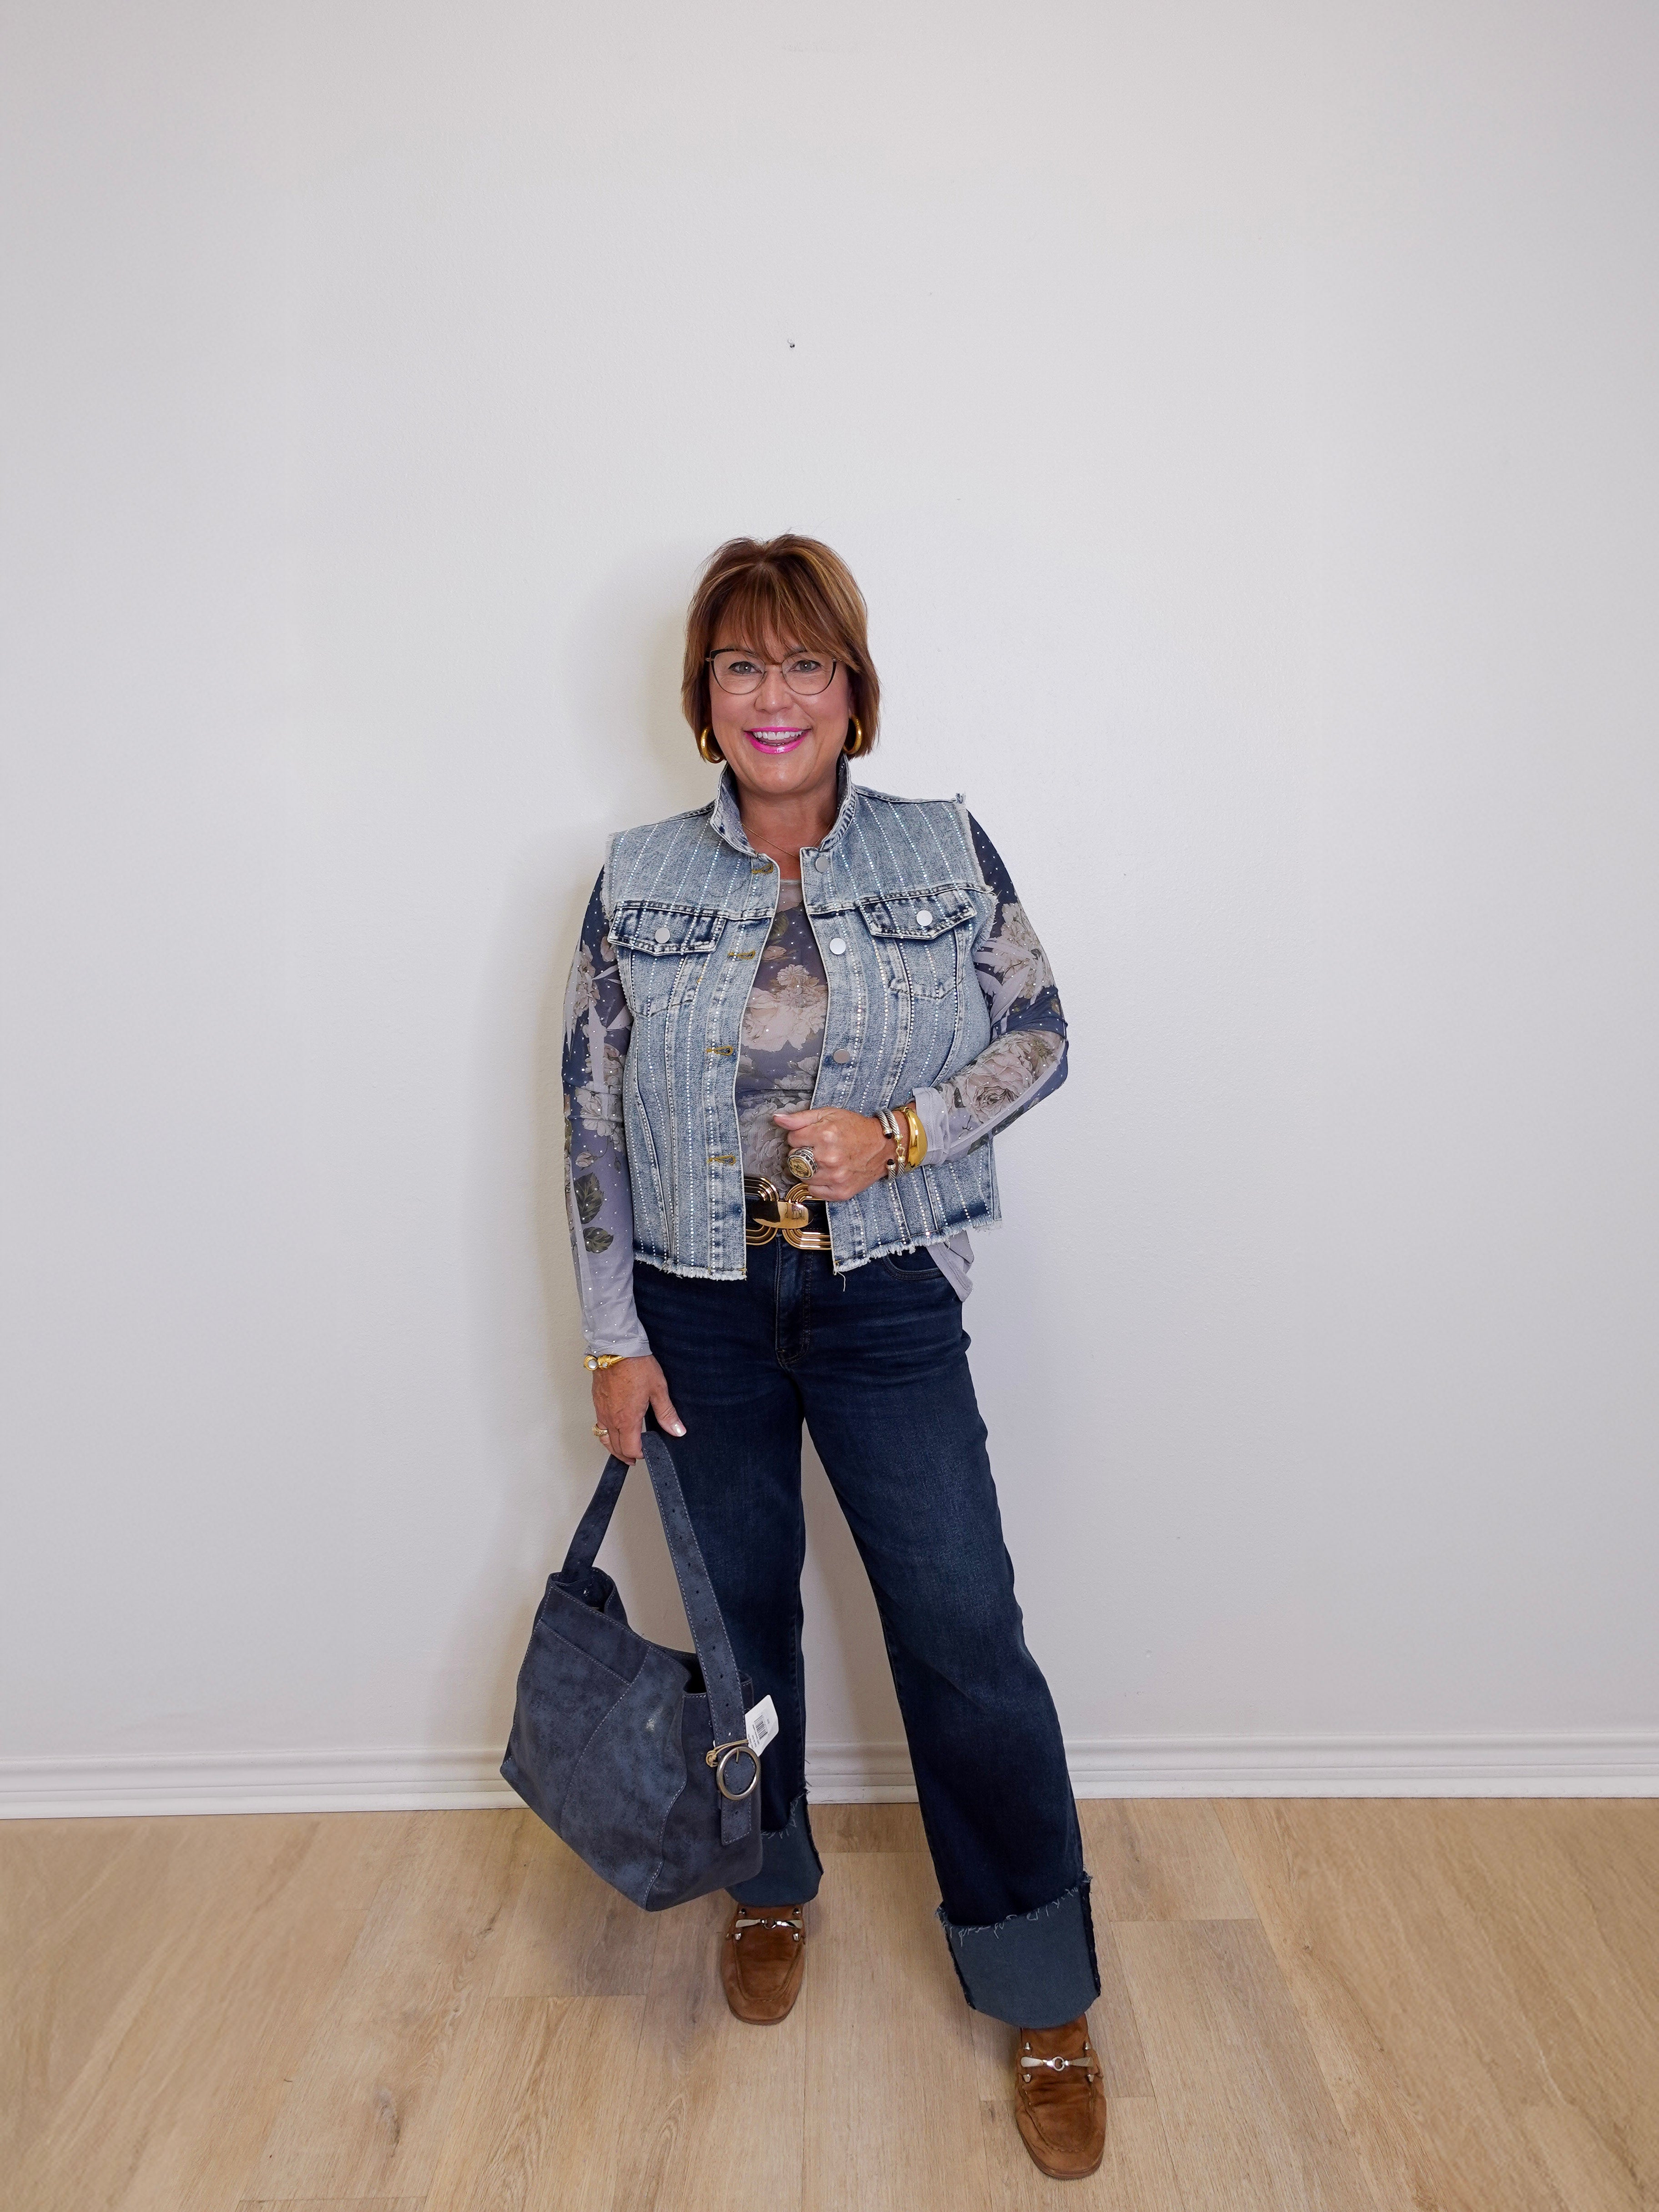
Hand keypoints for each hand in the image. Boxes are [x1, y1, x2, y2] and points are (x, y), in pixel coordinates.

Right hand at [592, 1356, 683, 1462]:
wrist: (617, 1347)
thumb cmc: (637, 1365)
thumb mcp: (658, 1390)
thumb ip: (667, 1413)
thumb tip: (677, 1430)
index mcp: (627, 1419)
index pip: (630, 1449)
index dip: (640, 1454)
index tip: (648, 1451)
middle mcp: (611, 1418)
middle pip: (616, 1447)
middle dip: (626, 1455)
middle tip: (636, 1457)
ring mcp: (602, 1411)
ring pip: (604, 1438)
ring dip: (613, 1447)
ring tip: (622, 1450)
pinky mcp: (597, 1402)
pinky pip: (598, 1425)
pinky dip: (605, 1433)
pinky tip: (613, 1429)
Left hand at [772, 1107, 896, 1201]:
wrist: (883, 1146)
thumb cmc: (856, 1128)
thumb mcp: (829, 1114)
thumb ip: (800, 1118)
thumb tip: (778, 1119)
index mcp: (825, 1135)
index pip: (792, 1139)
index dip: (801, 1136)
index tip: (813, 1136)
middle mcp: (829, 1158)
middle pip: (794, 1159)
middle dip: (803, 1152)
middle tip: (819, 1148)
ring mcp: (835, 1177)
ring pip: (802, 1176)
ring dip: (808, 1169)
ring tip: (824, 1160)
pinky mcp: (840, 1192)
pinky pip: (813, 1191)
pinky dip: (818, 1183)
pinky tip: (828, 1173)